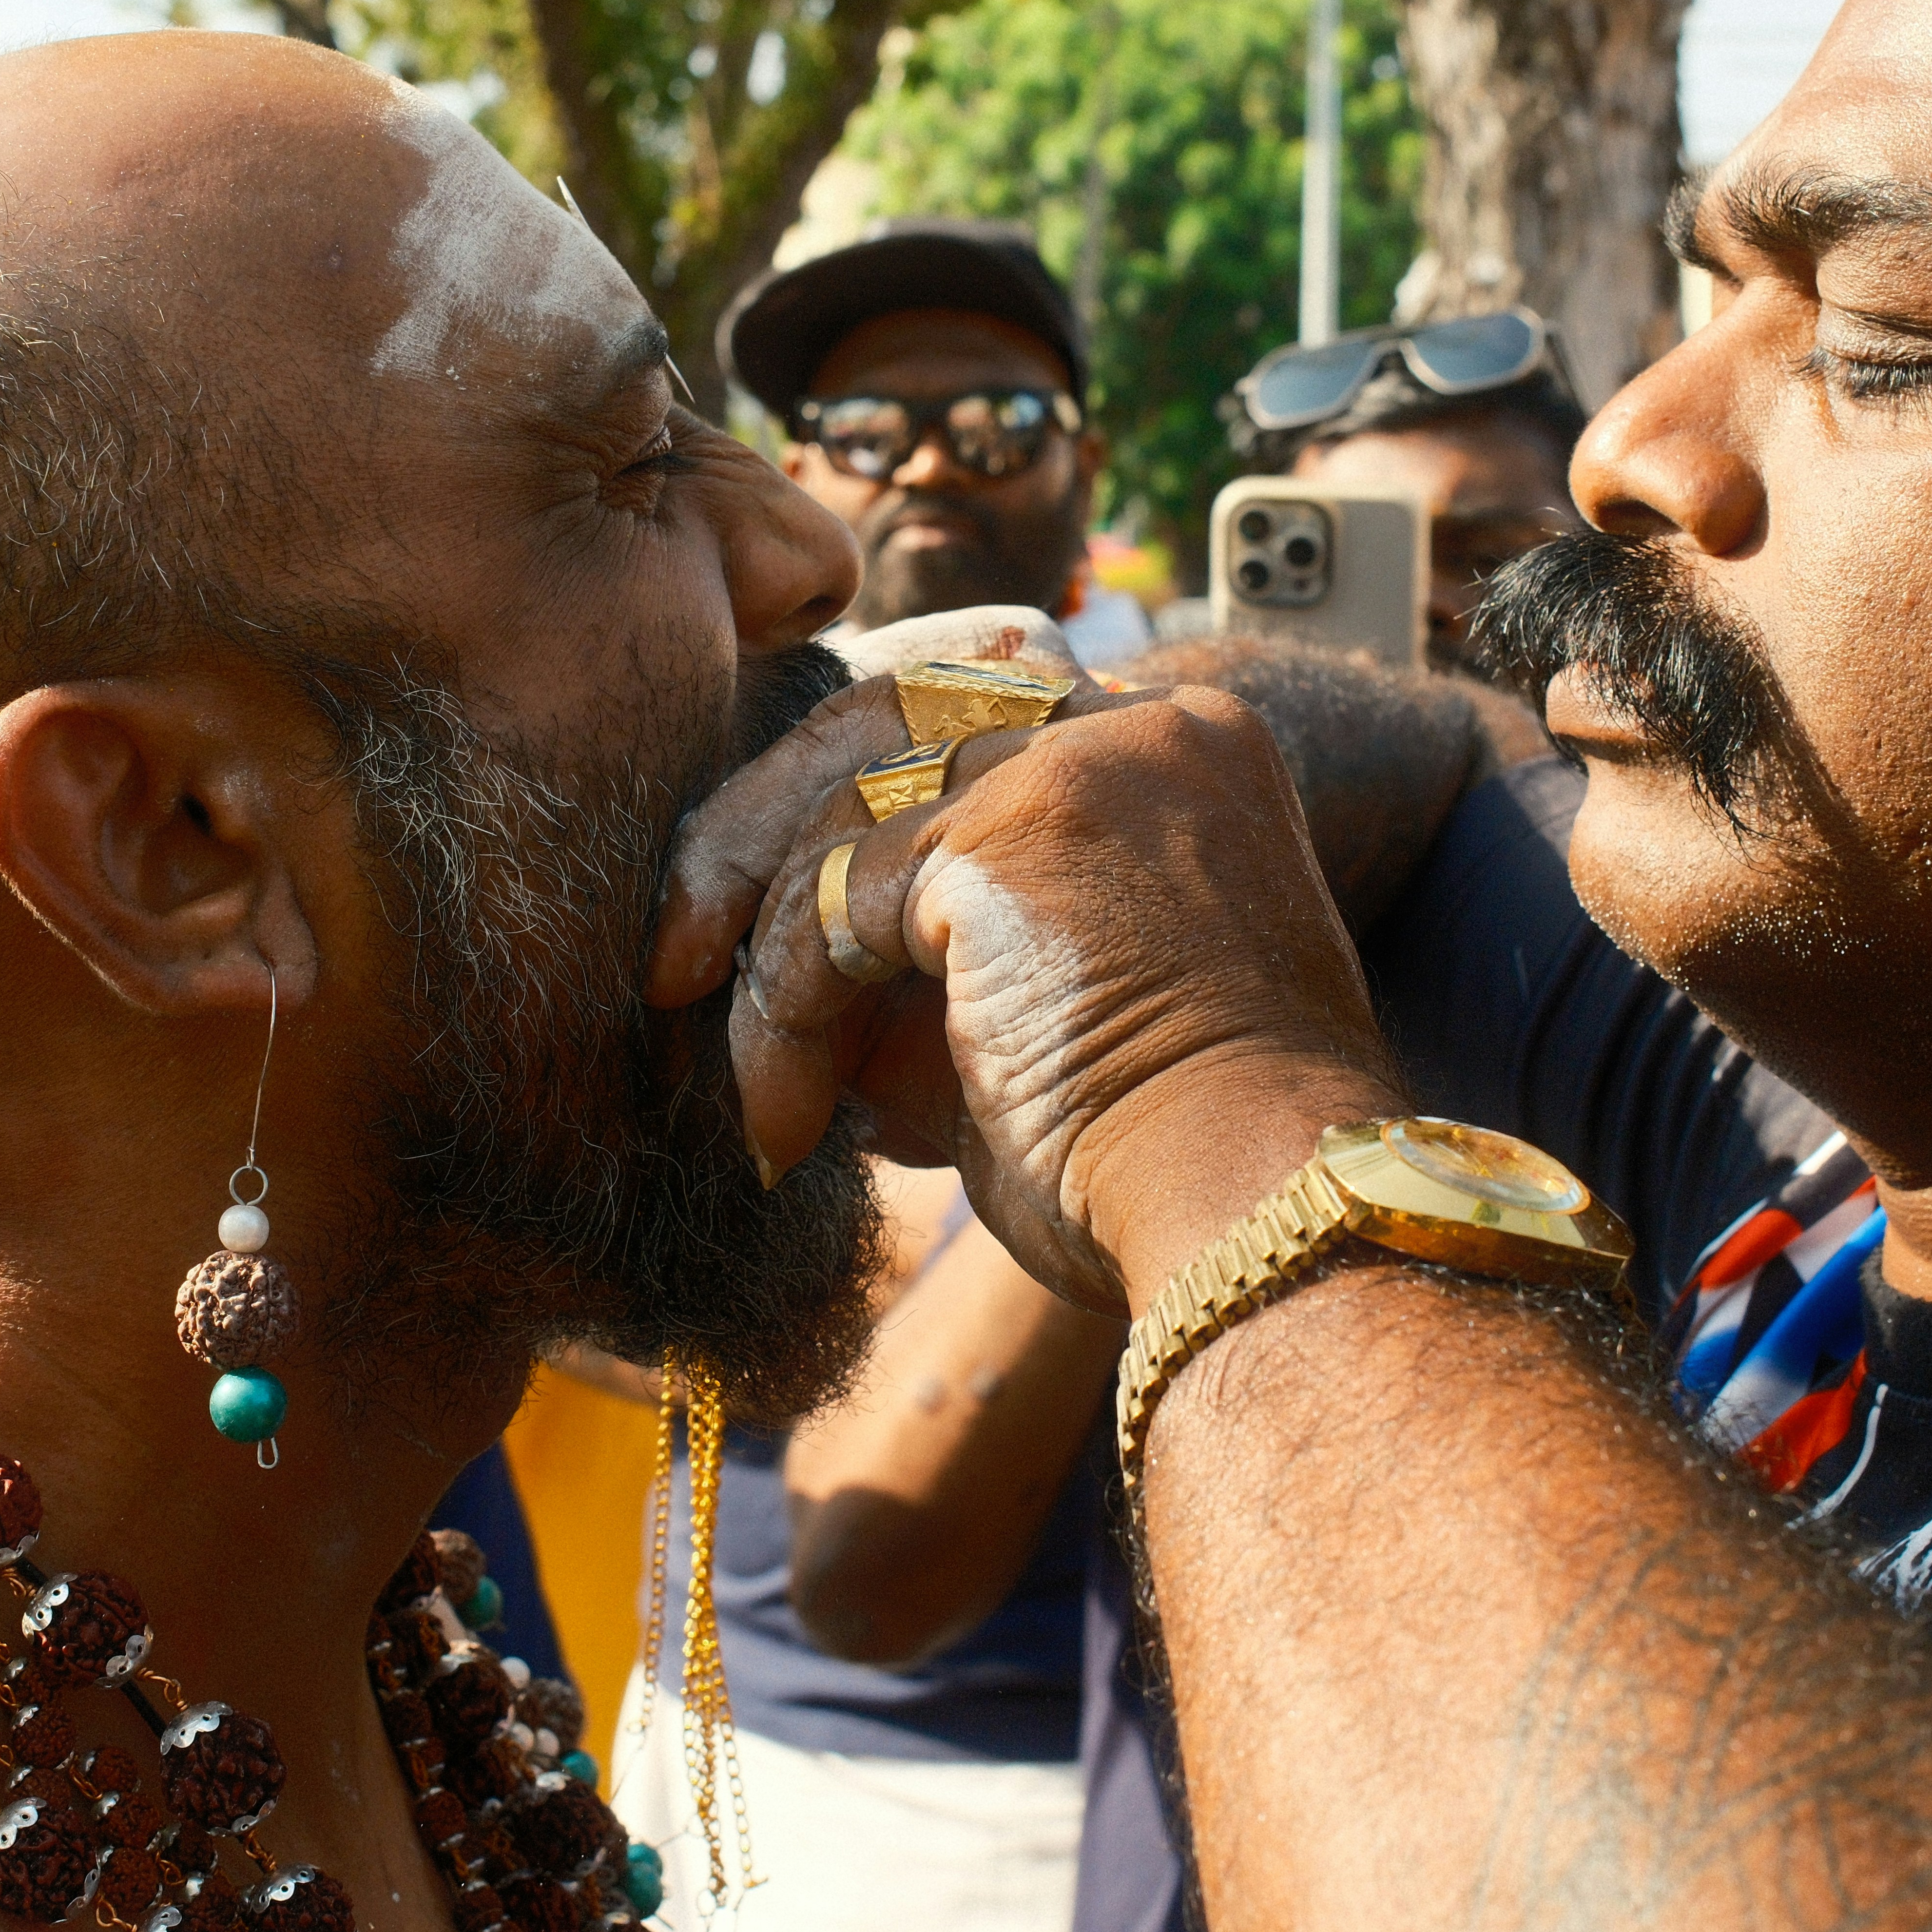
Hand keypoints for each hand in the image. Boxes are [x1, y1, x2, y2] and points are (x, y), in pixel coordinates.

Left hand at [651, 672, 1399, 1313]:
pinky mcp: (1015, 833)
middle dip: (757, 834)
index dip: (839, 807)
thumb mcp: (1024, 1020)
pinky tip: (784, 1122)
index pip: (958, 717)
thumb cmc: (1155, 1158)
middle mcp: (1138, 725)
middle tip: (678, 957)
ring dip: (760, 950)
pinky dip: (781, 1016)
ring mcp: (1083, 761)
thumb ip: (923, 957)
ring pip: (838, 801)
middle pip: (882, 714)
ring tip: (749, 1087)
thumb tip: (778, 969)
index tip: (754, 922)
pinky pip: (830, 900)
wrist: (1253, 1217)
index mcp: (1171, 750)